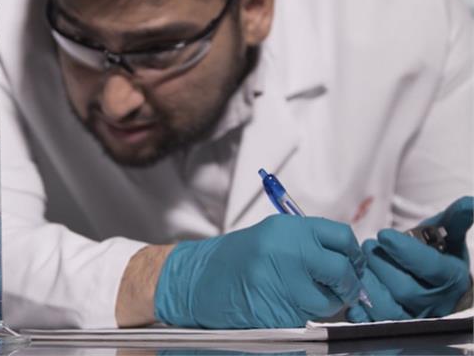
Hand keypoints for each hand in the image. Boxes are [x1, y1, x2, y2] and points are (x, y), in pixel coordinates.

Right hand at [154, 215, 365, 327]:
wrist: (198, 280)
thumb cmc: (235, 259)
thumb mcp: (271, 237)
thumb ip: (307, 244)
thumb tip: (347, 261)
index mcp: (288, 229)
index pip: (341, 237)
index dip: (352, 254)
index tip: (351, 263)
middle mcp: (288, 252)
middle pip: (341, 271)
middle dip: (348, 285)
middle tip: (343, 289)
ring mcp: (282, 284)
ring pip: (328, 302)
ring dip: (324, 305)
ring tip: (300, 297)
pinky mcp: (278, 313)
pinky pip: (307, 320)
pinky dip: (303, 317)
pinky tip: (282, 306)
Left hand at [347, 196, 472, 321]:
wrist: (429, 284)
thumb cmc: (435, 255)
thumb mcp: (447, 236)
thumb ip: (454, 220)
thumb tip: (469, 203)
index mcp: (452, 280)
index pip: (431, 268)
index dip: (406, 251)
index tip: (384, 234)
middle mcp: (435, 303)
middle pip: (405, 289)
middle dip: (381, 264)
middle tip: (368, 246)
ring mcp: (414, 318)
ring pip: (388, 310)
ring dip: (369, 284)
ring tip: (360, 265)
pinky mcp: (393, 327)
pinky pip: (373, 324)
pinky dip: (360, 311)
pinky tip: (351, 293)